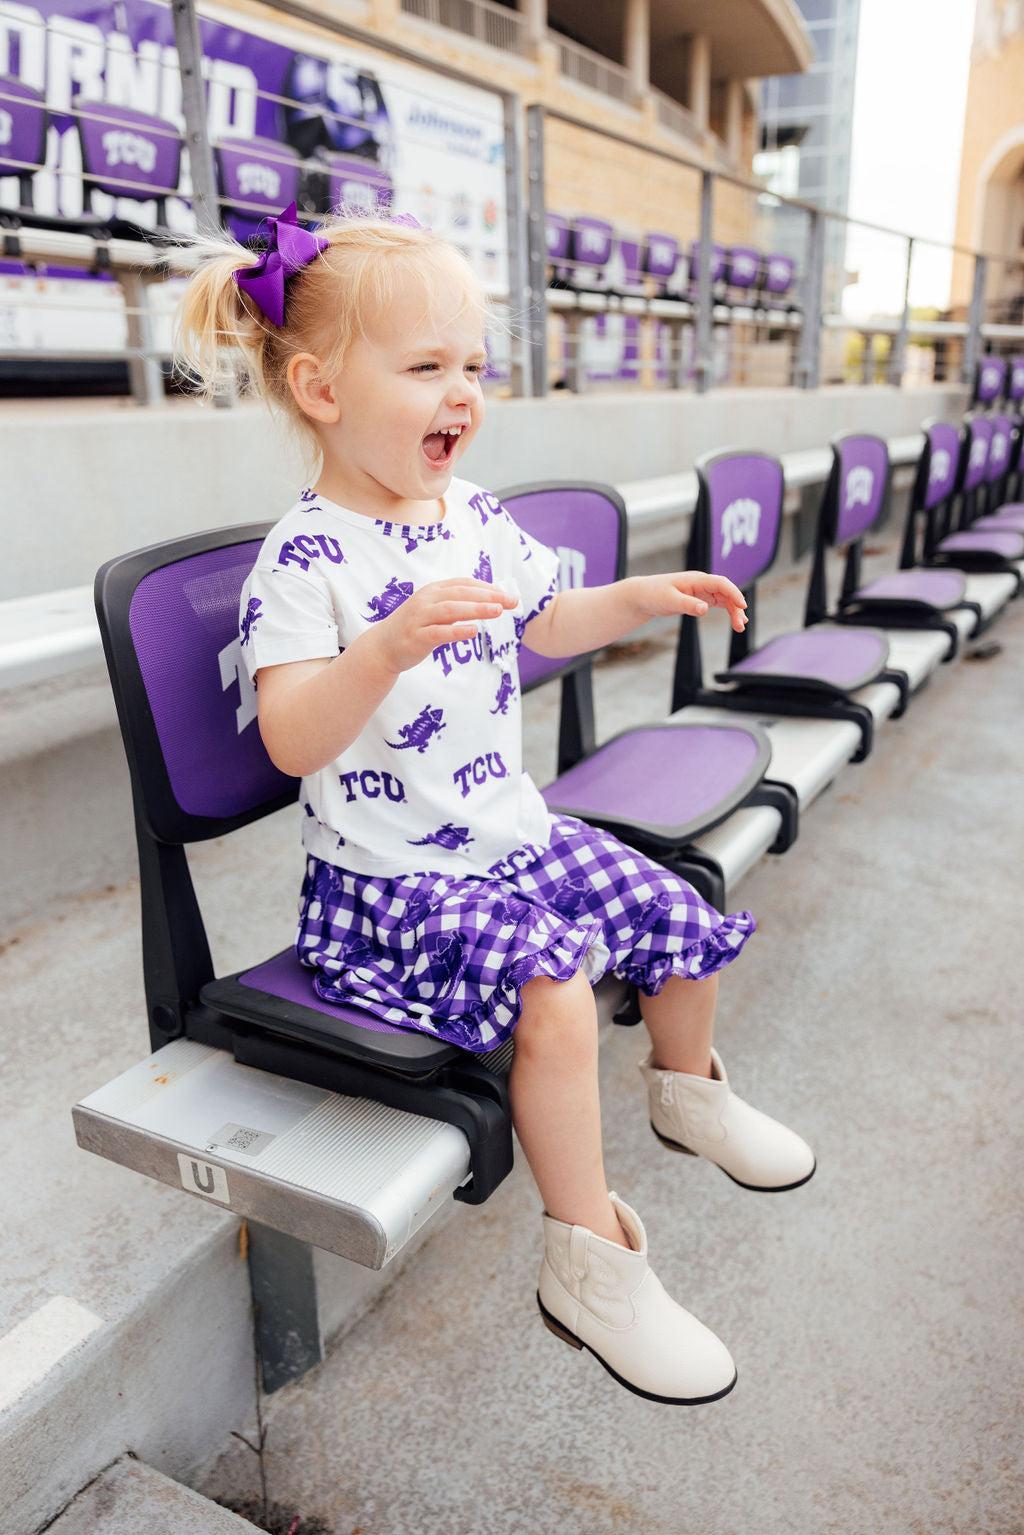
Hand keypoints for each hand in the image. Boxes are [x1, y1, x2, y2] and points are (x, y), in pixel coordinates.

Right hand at [369, 577, 517, 673]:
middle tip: (511, 601)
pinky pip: (438, 632)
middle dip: (488, 596)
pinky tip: (473, 631)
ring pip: (451, 609)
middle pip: (461, 593)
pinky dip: (456, 631)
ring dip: (476, 609)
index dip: (487, 587)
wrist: (382, 647)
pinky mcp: (416, 637)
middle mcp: (426, 600)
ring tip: (498, 611)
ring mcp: (419, 618)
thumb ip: (457, 605)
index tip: (507, 594)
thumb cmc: (415, 628)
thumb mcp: (435, 611)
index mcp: (433, 590)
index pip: (464, 583)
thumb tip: (488, 602)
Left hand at [632, 571, 747, 633]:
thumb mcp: (669, 601)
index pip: (721, 583)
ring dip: (734, 611)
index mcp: (696, 579)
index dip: (734, 593)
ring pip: (725, 599)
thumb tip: (705, 609)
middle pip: (726, 592)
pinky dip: (728, 611)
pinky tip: (735, 621)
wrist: (643, 595)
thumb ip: (688, 604)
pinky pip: (719, 603)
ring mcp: (702, 590)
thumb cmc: (654, 594)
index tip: (742, 606)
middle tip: (740, 625)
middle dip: (736, 607)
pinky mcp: (700, 598)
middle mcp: (702, 583)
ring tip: (740, 627)